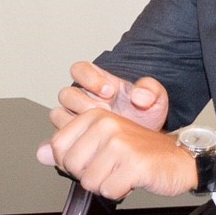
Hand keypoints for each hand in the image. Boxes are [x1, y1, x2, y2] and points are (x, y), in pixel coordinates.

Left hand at [38, 106, 195, 200]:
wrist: (180, 160)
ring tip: (122, 173)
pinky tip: (132, 180)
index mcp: (94, 116)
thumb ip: (69, 147)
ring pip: (89, 181)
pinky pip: (108, 191)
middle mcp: (106, 124)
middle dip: (89, 175)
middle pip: (72, 165)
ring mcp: (121, 143)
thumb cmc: (140, 153)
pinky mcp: (134, 164)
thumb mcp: (102, 143)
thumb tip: (41, 154)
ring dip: (105, 185)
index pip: (58, 146)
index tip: (92, 160)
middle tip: (110, 168)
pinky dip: (119, 192)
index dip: (71, 162)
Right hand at [47, 60, 169, 133]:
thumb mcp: (156, 100)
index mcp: (97, 81)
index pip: (80, 70)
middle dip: (84, 103)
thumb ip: (151, 90)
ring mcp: (74, 118)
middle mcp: (82, 98)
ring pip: (58, 114)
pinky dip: (68, 141)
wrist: (143, 144)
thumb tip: (138, 95)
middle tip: (105, 111)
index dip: (89, 77)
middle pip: (67, 94)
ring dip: (75, 122)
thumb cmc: (145, 117)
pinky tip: (84, 144)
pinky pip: (59, 138)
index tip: (109, 91)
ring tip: (96, 130)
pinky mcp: (72, 137)